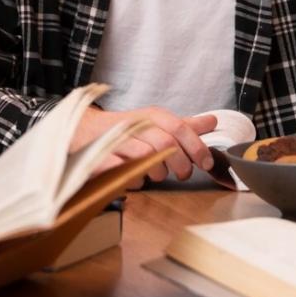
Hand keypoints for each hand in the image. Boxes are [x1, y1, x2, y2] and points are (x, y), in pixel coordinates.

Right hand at [76, 107, 216, 182]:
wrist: (83, 130)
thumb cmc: (125, 131)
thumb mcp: (156, 125)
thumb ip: (183, 126)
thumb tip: (212, 122)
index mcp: (151, 116)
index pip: (179, 127)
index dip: (196, 146)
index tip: (206, 163)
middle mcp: (135, 125)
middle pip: (166, 144)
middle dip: (179, 164)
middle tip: (182, 174)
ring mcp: (115, 141)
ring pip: (146, 157)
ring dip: (156, 172)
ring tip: (155, 175)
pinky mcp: (99, 157)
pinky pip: (122, 171)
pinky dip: (133, 180)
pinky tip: (136, 180)